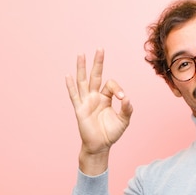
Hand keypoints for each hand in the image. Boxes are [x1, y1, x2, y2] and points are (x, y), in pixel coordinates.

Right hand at [65, 49, 132, 174]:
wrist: (100, 146)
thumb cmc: (111, 133)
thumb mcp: (124, 121)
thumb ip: (127, 109)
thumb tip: (127, 98)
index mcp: (105, 97)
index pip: (110, 85)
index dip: (118, 88)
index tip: (123, 98)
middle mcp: (95, 96)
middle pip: (96, 76)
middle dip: (98, 62)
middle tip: (100, 48)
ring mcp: (86, 102)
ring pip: (83, 81)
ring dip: (82, 68)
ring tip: (81, 54)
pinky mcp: (80, 110)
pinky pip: (74, 96)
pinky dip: (71, 86)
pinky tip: (68, 75)